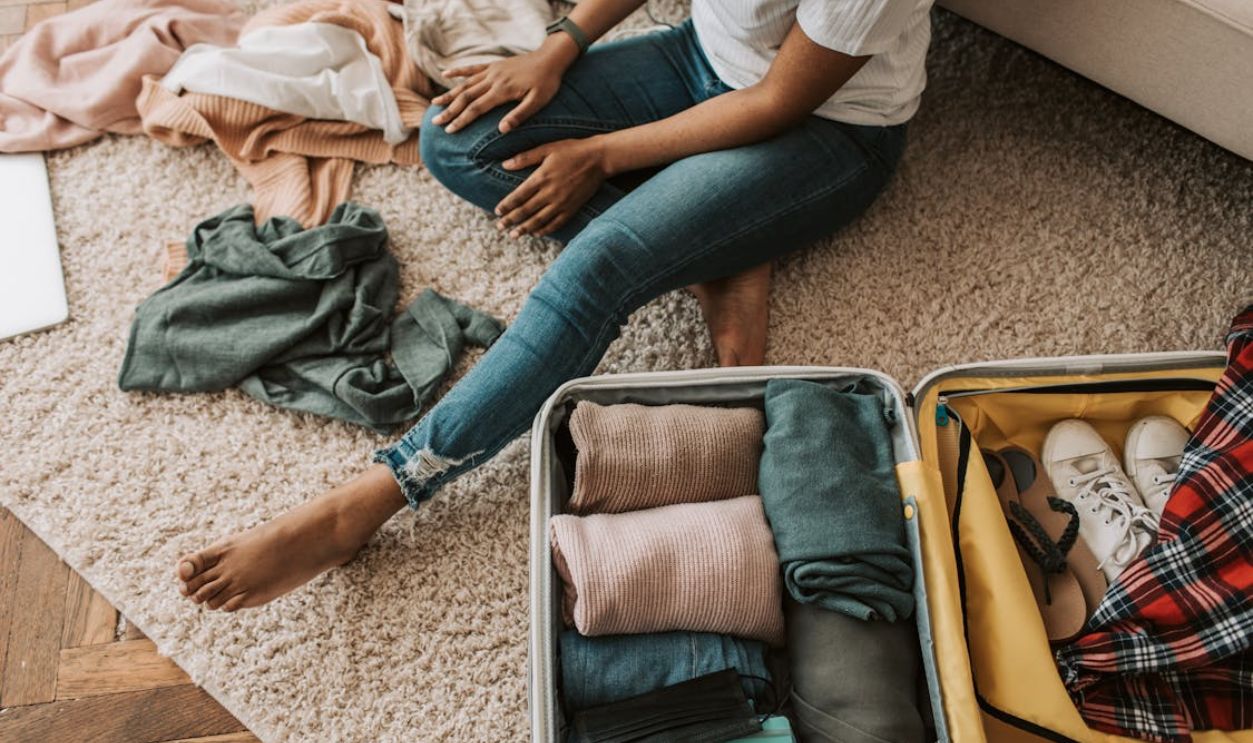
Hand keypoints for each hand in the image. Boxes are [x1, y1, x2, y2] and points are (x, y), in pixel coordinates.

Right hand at [431, 37, 577, 133]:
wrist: (550, 58)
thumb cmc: (547, 83)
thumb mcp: (538, 102)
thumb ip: (519, 116)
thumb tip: (501, 130)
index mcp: (502, 90)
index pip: (476, 108)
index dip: (461, 119)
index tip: (449, 130)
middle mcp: (493, 79)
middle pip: (466, 96)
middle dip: (449, 110)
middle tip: (435, 122)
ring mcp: (491, 71)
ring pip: (465, 84)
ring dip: (449, 94)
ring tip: (434, 103)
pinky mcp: (494, 66)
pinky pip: (472, 68)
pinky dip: (458, 71)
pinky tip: (445, 74)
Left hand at [495, 138, 608, 237]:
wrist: (599, 159)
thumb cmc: (572, 150)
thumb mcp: (547, 148)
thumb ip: (525, 157)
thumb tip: (505, 164)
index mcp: (541, 177)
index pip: (518, 196)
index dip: (506, 205)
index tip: (497, 212)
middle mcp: (549, 193)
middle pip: (525, 211)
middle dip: (511, 221)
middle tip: (500, 228)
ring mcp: (561, 203)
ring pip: (539, 220)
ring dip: (525, 229)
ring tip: (514, 235)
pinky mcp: (572, 208)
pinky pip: (556, 223)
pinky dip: (545, 230)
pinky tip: (536, 234)